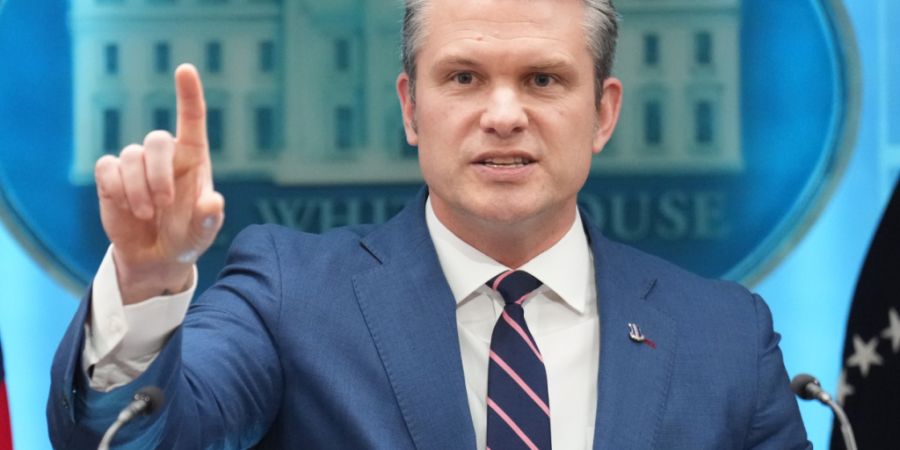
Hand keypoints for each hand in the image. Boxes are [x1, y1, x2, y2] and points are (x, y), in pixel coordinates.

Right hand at [94, 64, 223, 303]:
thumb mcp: (202, 233)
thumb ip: (209, 218)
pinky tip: (126, 208)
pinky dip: (116, 190)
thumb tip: (213, 202)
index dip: (189, 94)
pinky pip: (107, 168)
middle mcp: (165, 156)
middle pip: (156, 140)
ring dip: (137, 190)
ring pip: (130, 157)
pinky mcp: (111, 175)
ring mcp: (137, 163)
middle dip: (157, 174)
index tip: (185, 69)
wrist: (155, 256)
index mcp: (194, 159)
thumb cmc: (186, 238)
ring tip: (147, 215)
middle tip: (163, 205)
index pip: (192, 119)